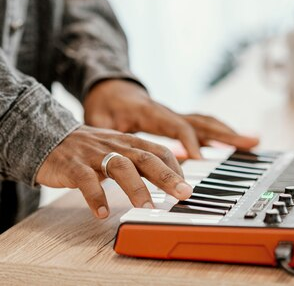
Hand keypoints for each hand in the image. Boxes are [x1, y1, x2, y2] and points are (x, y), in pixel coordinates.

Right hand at [36, 126, 191, 218]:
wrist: (50, 137)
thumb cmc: (89, 148)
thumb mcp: (117, 148)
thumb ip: (139, 160)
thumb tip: (167, 177)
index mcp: (128, 141)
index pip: (158, 150)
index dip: (175, 167)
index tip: (187, 186)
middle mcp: (115, 145)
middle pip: (145, 157)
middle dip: (166, 176)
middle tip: (183, 194)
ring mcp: (94, 154)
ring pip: (119, 167)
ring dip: (136, 188)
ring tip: (147, 208)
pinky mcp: (73, 165)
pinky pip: (86, 180)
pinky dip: (95, 196)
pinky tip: (102, 213)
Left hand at [83, 80, 258, 158]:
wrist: (110, 89)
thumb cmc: (105, 105)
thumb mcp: (98, 120)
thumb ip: (106, 136)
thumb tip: (109, 157)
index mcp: (151, 111)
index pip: (176, 125)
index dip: (189, 141)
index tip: (199, 158)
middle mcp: (168, 112)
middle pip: (202, 122)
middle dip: (226, 134)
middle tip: (250, 142)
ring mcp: (175, 116)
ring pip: (206, 123)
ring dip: (229, 133)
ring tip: (253, 141)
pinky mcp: (176, 122)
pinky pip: (202, 126)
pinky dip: (220, 134)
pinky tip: (234, 144)